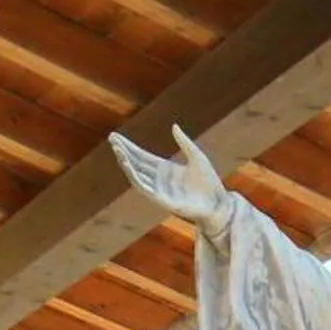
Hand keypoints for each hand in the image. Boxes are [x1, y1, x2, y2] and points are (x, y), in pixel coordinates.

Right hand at [109, 124, 232, 233]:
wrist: (218, 203)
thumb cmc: (210, 183)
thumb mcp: (196, 156)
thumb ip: (184, 142)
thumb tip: (174, 126)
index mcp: (165, 169)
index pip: (142, 156)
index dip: (129, 147)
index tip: (115, 136)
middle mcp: (159, 180)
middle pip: (136, 163)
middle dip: (123, 151)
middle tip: (112, 139)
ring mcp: (160, 190)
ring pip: (137, 175)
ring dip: (126, 163)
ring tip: (118, 150)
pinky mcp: (162, 200)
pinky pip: (145, 189)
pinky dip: (135, 178)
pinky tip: (128, 167)